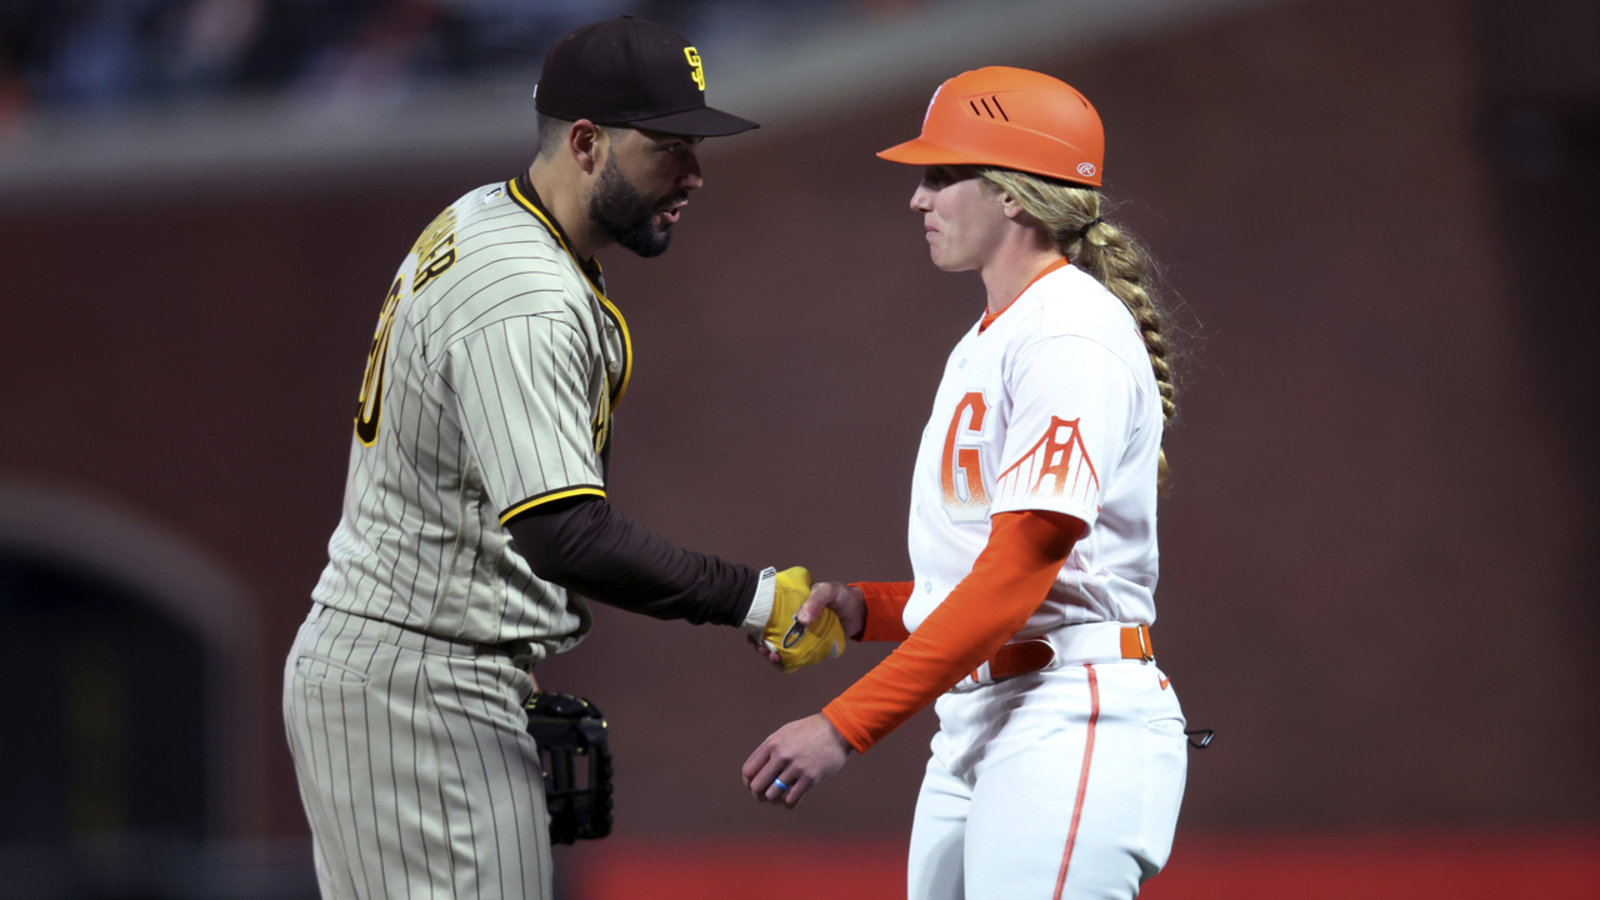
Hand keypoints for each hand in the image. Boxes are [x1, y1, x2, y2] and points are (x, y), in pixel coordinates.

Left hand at [741, 713, 852, 807]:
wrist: (838, 730)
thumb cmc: (810, 731)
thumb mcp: (785, 733)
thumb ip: (769, 749)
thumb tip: (754, 771)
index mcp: (772, 743)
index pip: (748, 770)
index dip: (748, 782)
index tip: (754, 785)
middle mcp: (782, 756)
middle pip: (757, 786)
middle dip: (758, 794)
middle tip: (764, 795)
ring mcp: (796, 768)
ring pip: (773, 795)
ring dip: (774, 800)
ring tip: (779, 797)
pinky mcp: (810, 778)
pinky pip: (791, 800)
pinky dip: (788, 803)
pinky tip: (791, 800)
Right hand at [748, 581, 864, 668]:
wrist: (860, 611)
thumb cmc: (842, 596)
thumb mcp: (828, 591)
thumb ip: (816, 601)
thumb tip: (802, 619)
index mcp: (790, 601)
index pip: (767, 611)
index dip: (756, 622)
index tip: (752, 632)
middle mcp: (790, 617)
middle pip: (768, 630)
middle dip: (760, 642)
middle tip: (762, 649)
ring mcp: (799, 632)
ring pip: (778, 644)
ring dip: (770, 652)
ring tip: (773, 657)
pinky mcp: (808, 644)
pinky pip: (793, 654)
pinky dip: (786, 660)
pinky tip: (783, 664)